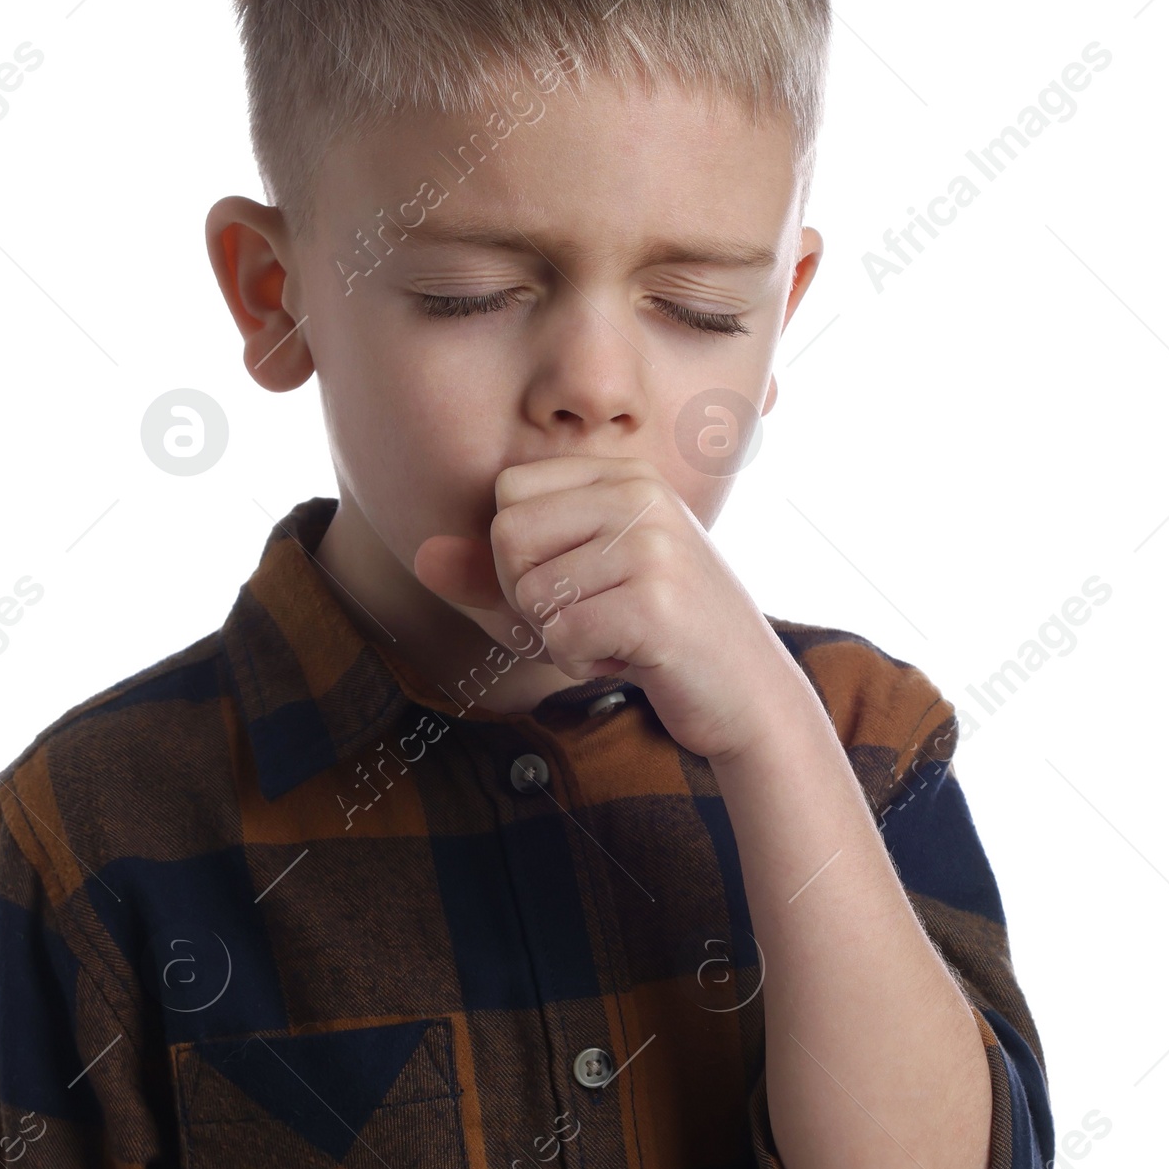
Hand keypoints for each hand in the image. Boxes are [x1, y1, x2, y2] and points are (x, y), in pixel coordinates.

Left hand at [414, 456, 798, 762]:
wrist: (748, 694)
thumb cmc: (655, 637)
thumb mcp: (575, 588)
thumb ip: (496, 573)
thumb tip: (420, 557)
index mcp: (623, 474)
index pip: (508, 495)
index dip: (517, 557)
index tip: (574, 582)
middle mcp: (641, 494)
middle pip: (508, 536)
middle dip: (530, 598)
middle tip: (591, 616)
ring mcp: (653, 544)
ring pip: (531, 592)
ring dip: (561, 636)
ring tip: (617, 636)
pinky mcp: (656, 602)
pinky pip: (561, 635)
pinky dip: (582, 663)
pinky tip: (631, 659)